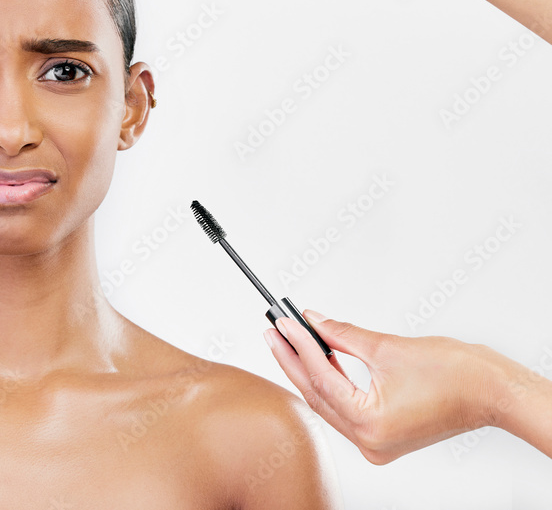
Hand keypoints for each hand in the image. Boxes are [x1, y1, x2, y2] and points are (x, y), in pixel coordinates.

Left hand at [266, 310, 503, 463]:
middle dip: (294, 360)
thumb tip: (313, 322)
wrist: (491, 391)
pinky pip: (345, 408)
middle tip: (274, 332)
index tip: (283, 324)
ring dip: (309, 371)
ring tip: (288, 341)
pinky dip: (331, 384)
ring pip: (329, 403)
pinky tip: (316, 359)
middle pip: (318, 395)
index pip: (321, 379)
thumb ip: (342, 335)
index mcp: (370, 425)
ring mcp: (375, 443)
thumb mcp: (387, 347)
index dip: (299, 346)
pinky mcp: (382, 436)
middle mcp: (370, 442)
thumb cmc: (455, 374)